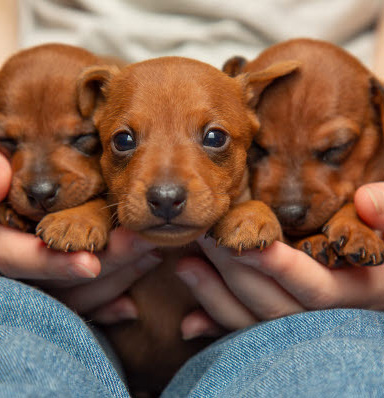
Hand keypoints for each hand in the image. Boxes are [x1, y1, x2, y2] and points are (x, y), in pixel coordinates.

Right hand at [0, 126, 159, 317]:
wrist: (14, 161)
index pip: (16, 258)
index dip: (53, 264)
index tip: (90, 264)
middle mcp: (20, 255)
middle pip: (60, 279)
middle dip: (106, 264)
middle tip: (144, 244)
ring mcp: (43, 267)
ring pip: (76, 291)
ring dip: (116, 277)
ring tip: (153, 253)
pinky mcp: (63, 270)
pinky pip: (84, 299)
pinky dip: (106, 304)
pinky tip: (131, 306)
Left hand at [175, 183, 383, 338]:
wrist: (374, 282)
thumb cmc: (379, 248)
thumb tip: (365, 199)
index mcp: (355, 292)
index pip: (315, 288)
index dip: (281, 268)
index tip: (248, 244)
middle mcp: (323, 319)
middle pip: (273, 304)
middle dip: (235, 271)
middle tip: (205, 237)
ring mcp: (296, 331)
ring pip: (253, 323)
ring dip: (216, 297)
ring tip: (186, 265)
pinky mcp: (276, 332)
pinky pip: (244, 336)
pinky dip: (217, 328)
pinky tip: (188, 322)